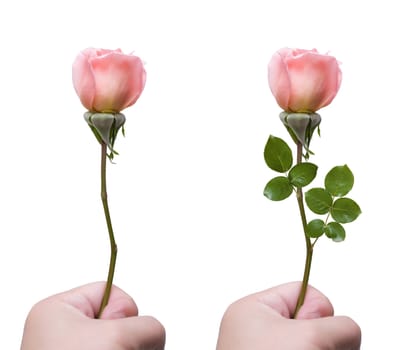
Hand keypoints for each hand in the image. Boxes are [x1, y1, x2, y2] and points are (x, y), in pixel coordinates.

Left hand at [20, 282, 164, 349]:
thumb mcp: (118, 337)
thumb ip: (149, 325)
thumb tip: (154, 336)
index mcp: (57, 311)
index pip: (108, 291)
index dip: (124, 310)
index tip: (117, 331)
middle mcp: (62, 334)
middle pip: (119, 321)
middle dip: (130, 339)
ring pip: (124, 344)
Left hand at [216, 282, 360, 349]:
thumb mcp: (310, 338)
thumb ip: (339, 325)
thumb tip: (346, 331)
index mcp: (253, 310)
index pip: (301, 291)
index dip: (320, 311)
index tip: (314, 332)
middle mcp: (256, 332)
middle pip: (311, 322)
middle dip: (325, 340)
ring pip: (314, 345)